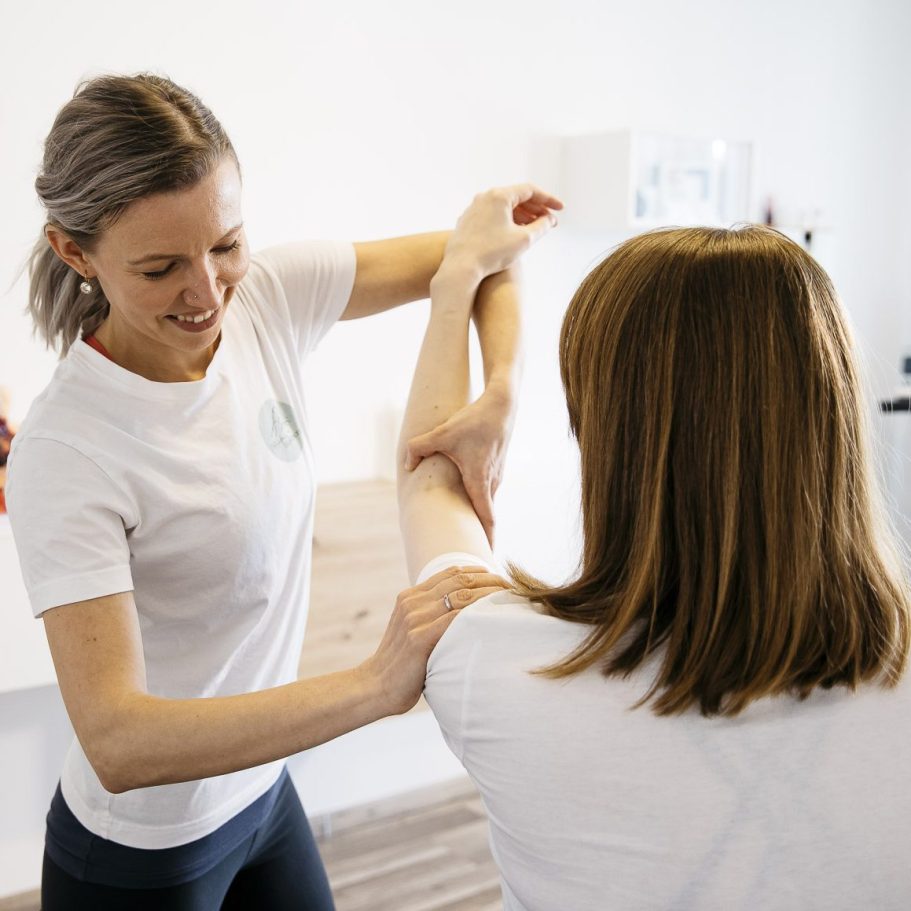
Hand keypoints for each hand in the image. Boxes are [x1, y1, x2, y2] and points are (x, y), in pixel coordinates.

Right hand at [362, 566, 508, 714]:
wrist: (375, 687)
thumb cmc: (401, 664)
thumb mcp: (412, 630)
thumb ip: (431, 616)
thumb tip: (465, 612)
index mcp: (410, 596)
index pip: (451, 573)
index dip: (479, 572)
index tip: (500, 579)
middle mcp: (412, 602)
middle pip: (460, 580)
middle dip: (490, 580)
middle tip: (512, 588)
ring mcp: (414, 618)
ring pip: (461, 596)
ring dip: (489, 595)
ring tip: (509, 600)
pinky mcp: (418, 638)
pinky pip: (455, 620)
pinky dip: (477, 615)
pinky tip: (493, 619)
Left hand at [404, 387, 512, 544]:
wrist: (501, 404)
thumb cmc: (474, 420)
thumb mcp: (441, 433)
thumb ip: (418, 448)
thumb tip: (406, 464)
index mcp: (479, 481)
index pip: (487, 518)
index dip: (487, 539)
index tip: (487, 557)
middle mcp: (492, 482)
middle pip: (486, 515)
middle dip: (479, 534)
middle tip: (470, 553)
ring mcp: (497, 474)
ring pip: (486, 500)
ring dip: (478, 516)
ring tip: (466, 531)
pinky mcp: (497, 466)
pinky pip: (487, 489)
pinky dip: (479, 499)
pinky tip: (467, 496)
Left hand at [444, 184, 562, 279]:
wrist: (461, 267)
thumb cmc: (492, 253)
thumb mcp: (524, 239)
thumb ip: (542, 226)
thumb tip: (550, 220)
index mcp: (499, 196)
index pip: (530, 191)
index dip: (548, 200)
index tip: (560, 209)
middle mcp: (484, 197)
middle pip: (516, 197)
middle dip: (535, 209)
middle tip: (549, 221)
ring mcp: (473, 209)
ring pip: (503, 207)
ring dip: (521, 215)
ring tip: (534, 227)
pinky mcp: (467, 221)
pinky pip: (492, 215)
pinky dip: (506, 221)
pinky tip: (514, 233)